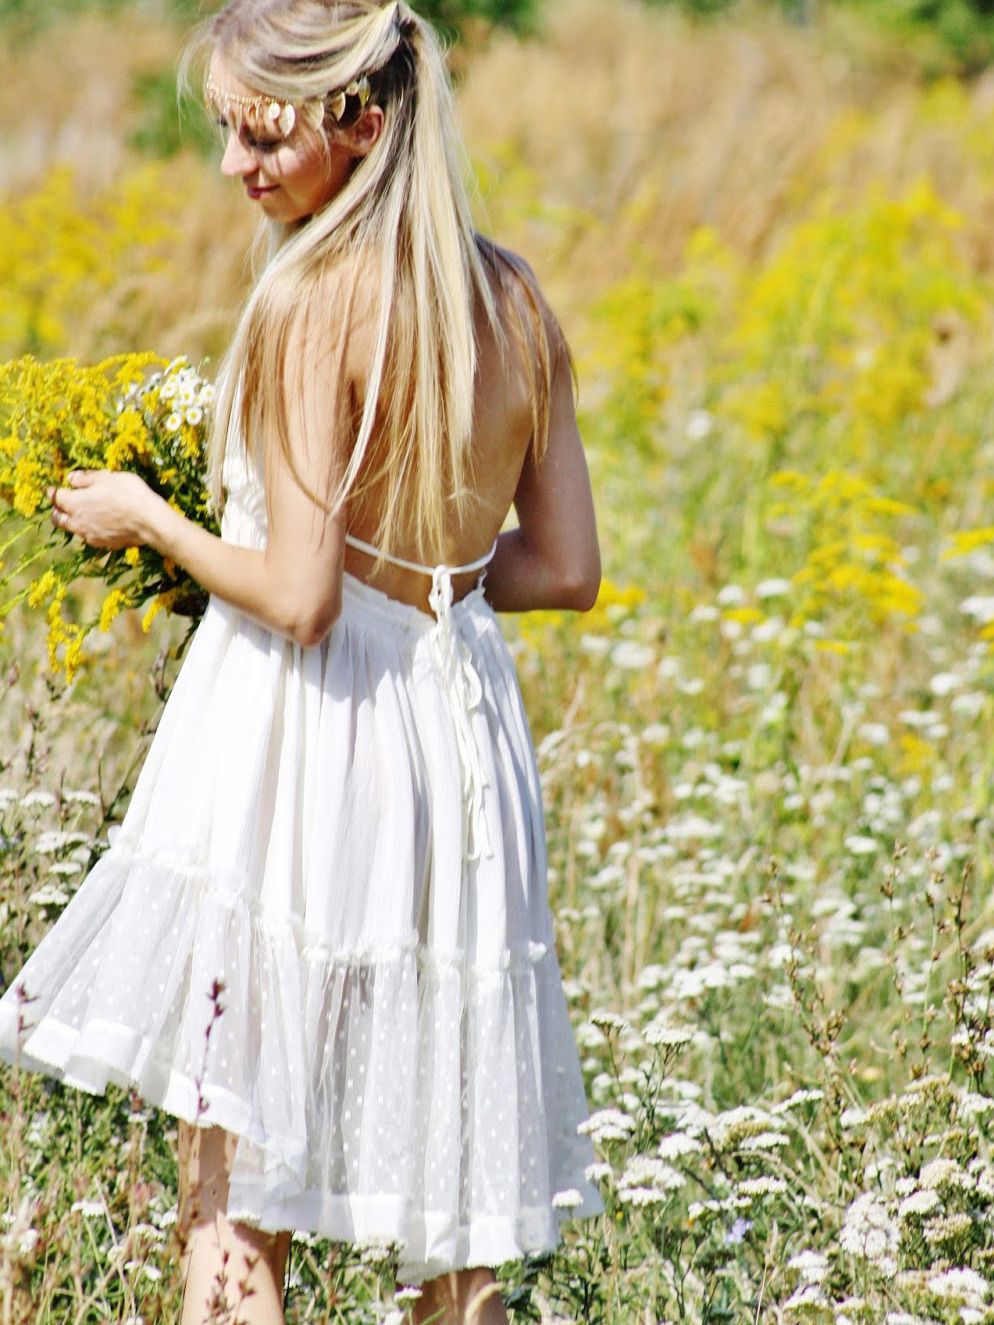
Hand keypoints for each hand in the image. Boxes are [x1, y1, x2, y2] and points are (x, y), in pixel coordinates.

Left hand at [48, 471, 162, 549]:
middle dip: (57, 511)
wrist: (149, 521)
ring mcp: (89, 535)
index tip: (52, 489)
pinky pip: (90, 537)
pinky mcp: (103, 544)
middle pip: (58, 518)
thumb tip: (71, 478)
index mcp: (74, 502)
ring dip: (72, 522)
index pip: (56, 497)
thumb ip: (86, 478)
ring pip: (73, 529)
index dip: (53, 492)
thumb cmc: (128, 494)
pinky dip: (89, 530)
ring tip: (79, 516)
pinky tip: (97, 525)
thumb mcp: (107, 477)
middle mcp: (77, 521)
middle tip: (60, 506)